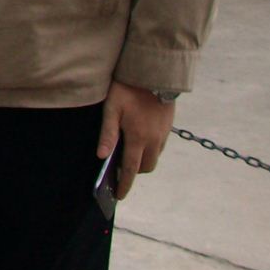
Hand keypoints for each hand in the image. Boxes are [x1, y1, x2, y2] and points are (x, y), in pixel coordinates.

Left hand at [97, 80, 175, 199]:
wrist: (153, 73)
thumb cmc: (127, 89)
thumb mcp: (112, 109)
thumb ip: (107, 134)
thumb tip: (101, 156)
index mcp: (138, 138)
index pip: (131, 169)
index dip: (125, 184)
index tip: (120, 196)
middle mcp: (154, 140)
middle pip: (145, 167)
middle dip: (133, 173)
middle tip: (119, 170)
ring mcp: (163, 134)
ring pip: (154, 157)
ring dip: (142, 161)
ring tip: (128, 155)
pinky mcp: (168, 127)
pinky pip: (159, 146)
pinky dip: (149, 149)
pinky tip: (139, 140)